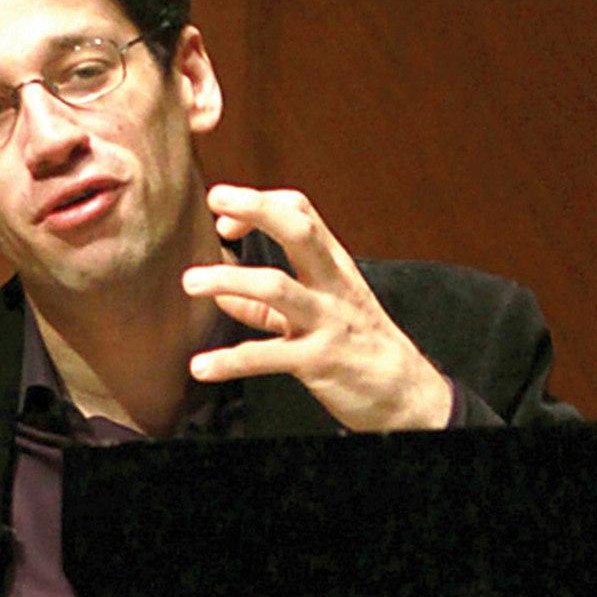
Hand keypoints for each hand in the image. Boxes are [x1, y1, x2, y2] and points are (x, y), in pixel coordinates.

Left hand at [181, 184, 451, 431]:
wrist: (407, 395)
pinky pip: (268, 357)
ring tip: (189, 282)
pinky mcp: (319, 361)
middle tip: (214, 200)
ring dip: (229, 280)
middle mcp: (332, 285)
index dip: (260, 204)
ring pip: (277, 287)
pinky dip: (230, 361)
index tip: (223, 215)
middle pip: (299, 231)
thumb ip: (264, 307)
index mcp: (332, 267)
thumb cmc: (358, 346)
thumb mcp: (317, 314)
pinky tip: (200, 367)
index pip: (301, 213)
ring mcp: (327, 321)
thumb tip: (222, 295)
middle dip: (257, 208)